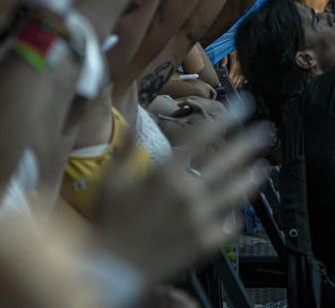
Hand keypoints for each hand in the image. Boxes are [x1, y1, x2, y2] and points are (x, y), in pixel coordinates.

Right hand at [93, 121, 270, 284]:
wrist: (117, 267)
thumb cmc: (110, 222)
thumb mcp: (111, 182)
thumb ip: (126, 151)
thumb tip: (132, 124)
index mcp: (164, 176)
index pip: (200, 139)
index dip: (223, 121)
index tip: (240, 107)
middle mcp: (187, 195)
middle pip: (226, 163)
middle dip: (248, 143)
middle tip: (264, 131)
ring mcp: (201, 219)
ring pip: (236, 193)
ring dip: (251, 176)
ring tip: (262, 166)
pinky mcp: (207, 242)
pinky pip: (229, 223)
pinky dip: (234, 213)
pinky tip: (237, 207)